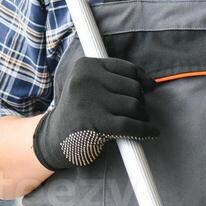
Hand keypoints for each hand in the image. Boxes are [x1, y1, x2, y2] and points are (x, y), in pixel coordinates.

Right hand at [32, 56, 158, 171]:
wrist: (54, 139)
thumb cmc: (79, 112)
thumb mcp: (89, 87)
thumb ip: (114, 80)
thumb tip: (150, 83)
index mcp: (85, 66)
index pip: (127, 68)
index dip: (142, 79)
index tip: (149, 87)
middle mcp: (85, 79)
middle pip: (134, 88)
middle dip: (140, 102)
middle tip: (135, 113)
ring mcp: (88, 100)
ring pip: (135, 106)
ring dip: (141, 117)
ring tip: (134, 123)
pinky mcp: (94, 123)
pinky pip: (130, 125)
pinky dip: (145, 130)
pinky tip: (152, 132)